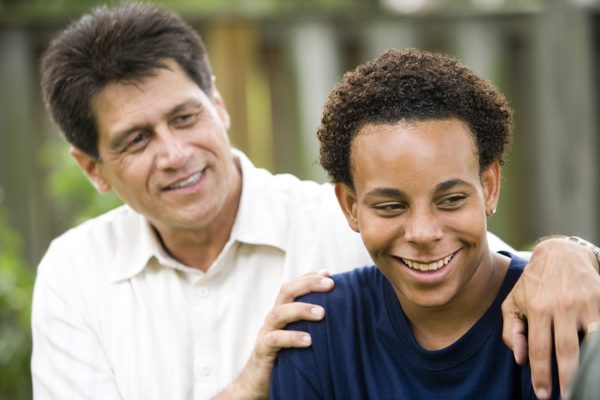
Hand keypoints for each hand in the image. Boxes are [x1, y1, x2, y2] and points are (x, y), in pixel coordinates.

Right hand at [213, 270, 333, 399]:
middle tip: (330, 284)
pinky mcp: (262, 349)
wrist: (258, 381)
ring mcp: (266, 331)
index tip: (329, 274)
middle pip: (286, 291)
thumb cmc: (285, 356)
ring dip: (301, 309)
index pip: (294, 285)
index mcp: (283, 311)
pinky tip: (309, 340)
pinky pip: (275, 340)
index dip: (309, 277)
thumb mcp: (299, 335)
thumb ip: (311, 323)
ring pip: (279, 312)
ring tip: (322, 313)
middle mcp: (274, 317)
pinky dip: (292, 337)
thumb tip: (340, 313)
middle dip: (308, 284)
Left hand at [501, 237, 599, 398]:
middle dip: (567, 378)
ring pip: (591, 343)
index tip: (544, 394)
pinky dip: (598, 347)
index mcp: (537, 308)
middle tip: (566, 397)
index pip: (538, 349)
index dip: (541, 375)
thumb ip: (512, 330)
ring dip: (589, 367)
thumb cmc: (533, 282)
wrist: (560, 253)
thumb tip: (520, 358)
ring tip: (585, 385)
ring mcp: (584, 302)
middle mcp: (561, 305)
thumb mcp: (513, 301)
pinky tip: (594, 362)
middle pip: (567, 351)